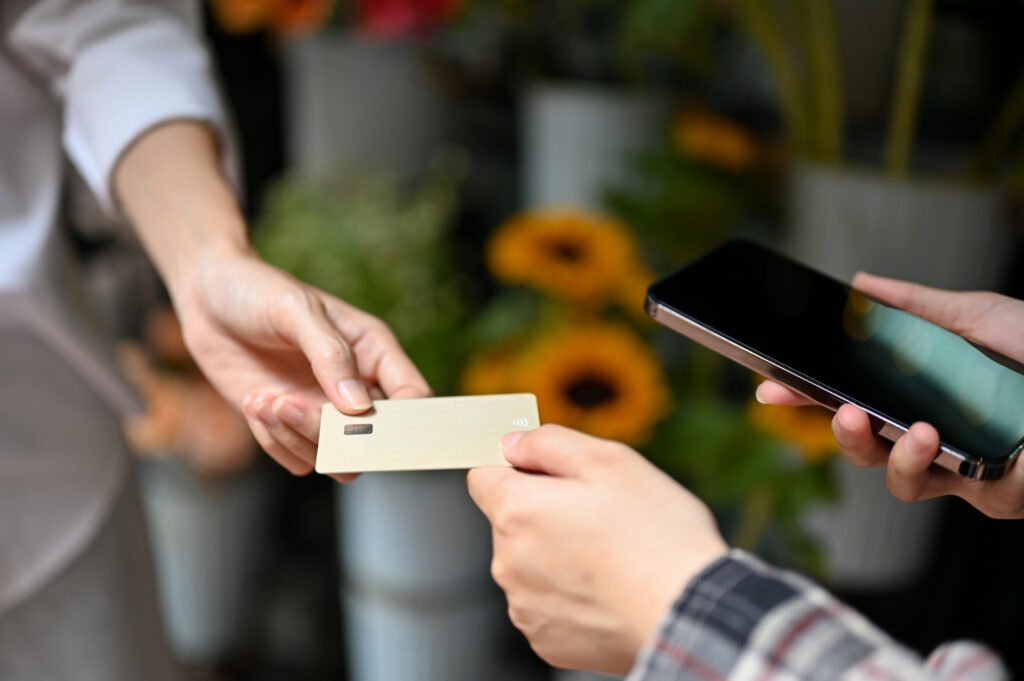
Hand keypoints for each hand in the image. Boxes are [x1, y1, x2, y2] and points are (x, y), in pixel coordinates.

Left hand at [175, 252, 430, 478]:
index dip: (405, 421)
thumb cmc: (258, 290)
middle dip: (332, 435)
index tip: (367, 421)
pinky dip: (274, 442)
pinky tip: (254, 404)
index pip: (414, 398)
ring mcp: (322, 411)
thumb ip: (330, 355)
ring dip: (297, 438)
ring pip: (335, 459)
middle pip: (373, 440)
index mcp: (374, 352)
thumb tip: (358, 407)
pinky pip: (297, 461)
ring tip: (264, 402)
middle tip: (288, 404)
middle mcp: (356, 388)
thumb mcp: (296, 311)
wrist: (207, 296)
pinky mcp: (290, 426)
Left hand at [467, 425, 726, 673]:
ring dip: (556, 555)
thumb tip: (513, 444)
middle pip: (509, 521)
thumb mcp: (610, 461)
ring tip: (610, 556)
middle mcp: (507, 562)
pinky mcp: (546, 639)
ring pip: (528, 563)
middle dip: (543, 512)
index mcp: (516, 510)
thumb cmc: (656, 534)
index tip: (543, 470)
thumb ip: (549, 443)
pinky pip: (547, 603)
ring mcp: (524, 605)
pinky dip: (570, 595)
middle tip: (598, 514)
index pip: (483, 475)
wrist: (690, 614)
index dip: (514, 467)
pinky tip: (608, 589)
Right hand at [757, 272, 1023, 517]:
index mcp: (917, 395)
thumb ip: (913, 305)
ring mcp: (962, 469)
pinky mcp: (995, 494)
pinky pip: (962, 491)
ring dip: (896, 457)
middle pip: (864, 447)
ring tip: (917, 431)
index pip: (850, 398)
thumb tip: (859, 283)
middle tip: (847, 414)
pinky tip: (972, 443)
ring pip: (898, 481)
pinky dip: (954, 465)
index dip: (808, 395)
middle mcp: (933, 435)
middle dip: (843, 435)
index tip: (771, 385)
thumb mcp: (974, 317)